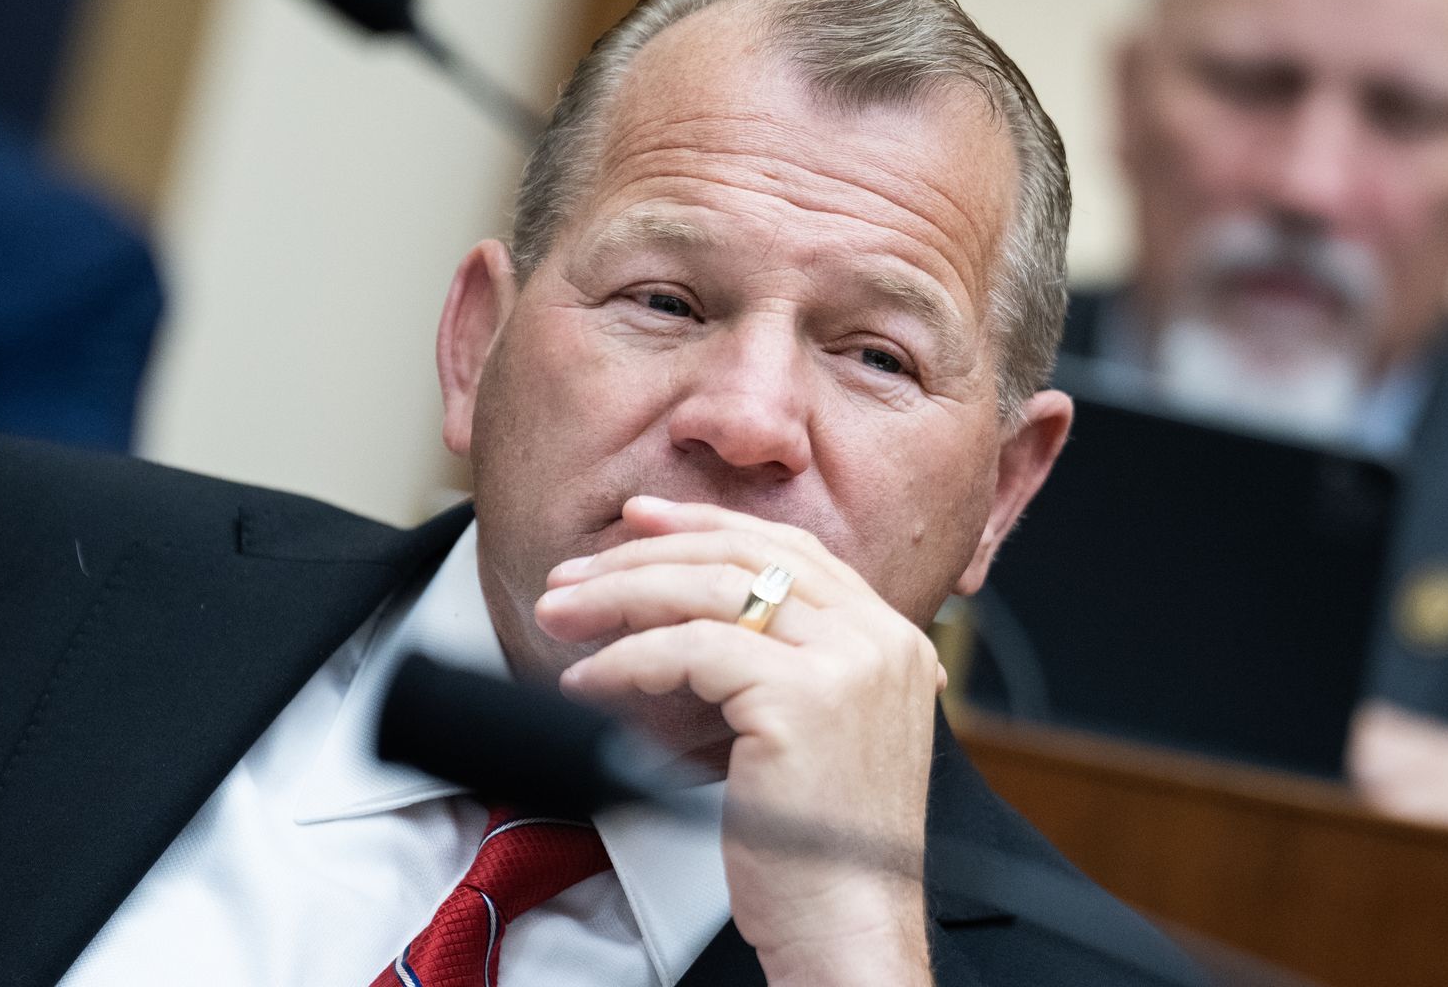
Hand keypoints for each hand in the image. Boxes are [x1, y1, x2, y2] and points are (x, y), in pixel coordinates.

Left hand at [536, 495, 941, 986]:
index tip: (637, 522)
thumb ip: (780, 664)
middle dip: (646, 553)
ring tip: (558, 615)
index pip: (790, 549)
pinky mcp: (803, 698)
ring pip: (712, 592)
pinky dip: (627, 659)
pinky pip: (692, 651)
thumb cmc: (820, 849)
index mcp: (889, 637)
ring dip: (620, 596)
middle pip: (746, 556)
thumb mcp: (810, 731)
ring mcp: (848, 663)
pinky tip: (588, 679)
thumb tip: (691, 614)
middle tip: (573, 571)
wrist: (848, 926)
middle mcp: (879, 638)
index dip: (705, 526)